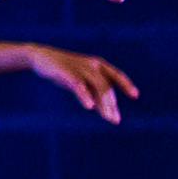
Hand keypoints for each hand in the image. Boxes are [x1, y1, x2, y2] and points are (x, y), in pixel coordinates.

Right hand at [16, 44, 139, 119]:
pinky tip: (89, 106)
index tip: (135, 95)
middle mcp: (92, 65)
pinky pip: (79, 86)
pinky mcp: (66, 73)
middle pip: (106, 86)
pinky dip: (85, 96)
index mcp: (98, 65)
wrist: (41, 58)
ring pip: (97, 87)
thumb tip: (109, 114)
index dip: (126, 84)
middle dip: (111, 104)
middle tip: (113, 120)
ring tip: (107, 118)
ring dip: (104, 104)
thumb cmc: (65, 71)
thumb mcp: (83, 82)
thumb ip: (95, 94)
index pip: (116, 75)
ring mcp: (79, 68)